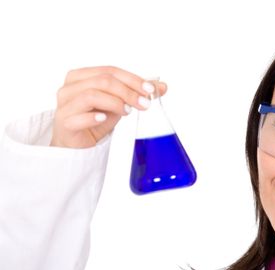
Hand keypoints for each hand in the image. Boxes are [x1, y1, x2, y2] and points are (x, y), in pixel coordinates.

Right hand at [50, 66, 166, 147]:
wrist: (78, 144)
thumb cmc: (95, 119)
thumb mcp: (119, 104)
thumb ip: (136, 93)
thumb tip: (162, 87)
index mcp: (81, 76)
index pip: (110, 71)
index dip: (132, 79)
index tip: (150, 90)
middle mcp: (69, 87)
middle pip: (102, 81)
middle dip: (128, 91)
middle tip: (145, 104)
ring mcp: (64, 105)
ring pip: (90, 95)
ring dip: (114, 102)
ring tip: (127, 112)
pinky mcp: (64, 123)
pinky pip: (78, 117)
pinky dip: (93, 117)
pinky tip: (105, 118)